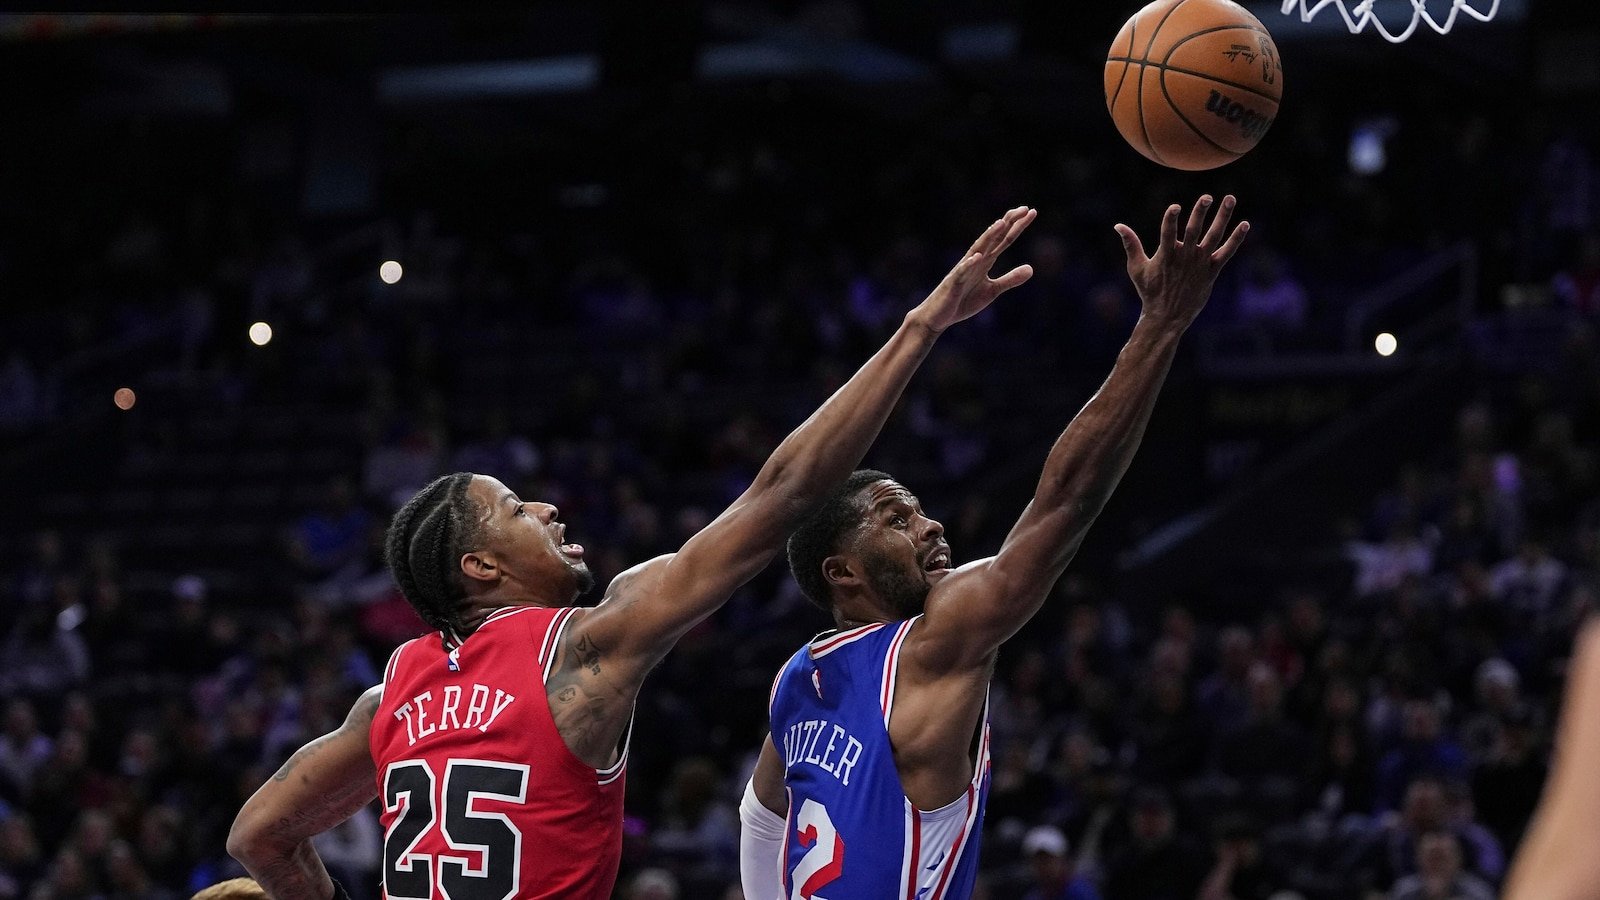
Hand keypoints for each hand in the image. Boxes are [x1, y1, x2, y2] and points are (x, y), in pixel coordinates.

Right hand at [908, 206, 1036, 333]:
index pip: (1004, 239)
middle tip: (1024, 209)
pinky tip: (978, 257)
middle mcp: (975, 260)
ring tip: (1001, 223)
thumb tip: (1031, 269)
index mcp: (986, 261)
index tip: (1032, 211)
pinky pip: (962, 272)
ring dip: (989, 236)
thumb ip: (1010, 279)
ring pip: (978, 249)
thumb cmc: (964, 301)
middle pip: (994, 238)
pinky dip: (969, 264)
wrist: (939, 316)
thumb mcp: (992, 291)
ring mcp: (963, 270)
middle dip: (1008, 223)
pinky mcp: (954, 283)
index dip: (1018, 226)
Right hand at [1115, 194, 1248, 331]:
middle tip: (1207, 197)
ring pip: (1214, 236)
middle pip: (1193, 230)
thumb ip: (1131, 244)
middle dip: (1200, 212)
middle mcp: (1185, 257)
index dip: (1171, 219)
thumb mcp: (1136, 268)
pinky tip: (1245, 224)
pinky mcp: (1212, 271)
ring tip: (1230, 198)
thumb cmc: (1150, 291)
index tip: (1175, 206)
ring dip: (1222, 217)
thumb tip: (1118, 225)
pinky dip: (1236, 239)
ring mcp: (1200, 264)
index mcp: (1166, 255)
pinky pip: (1227, 252)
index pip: (1168, 232)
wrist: (1167, 317)